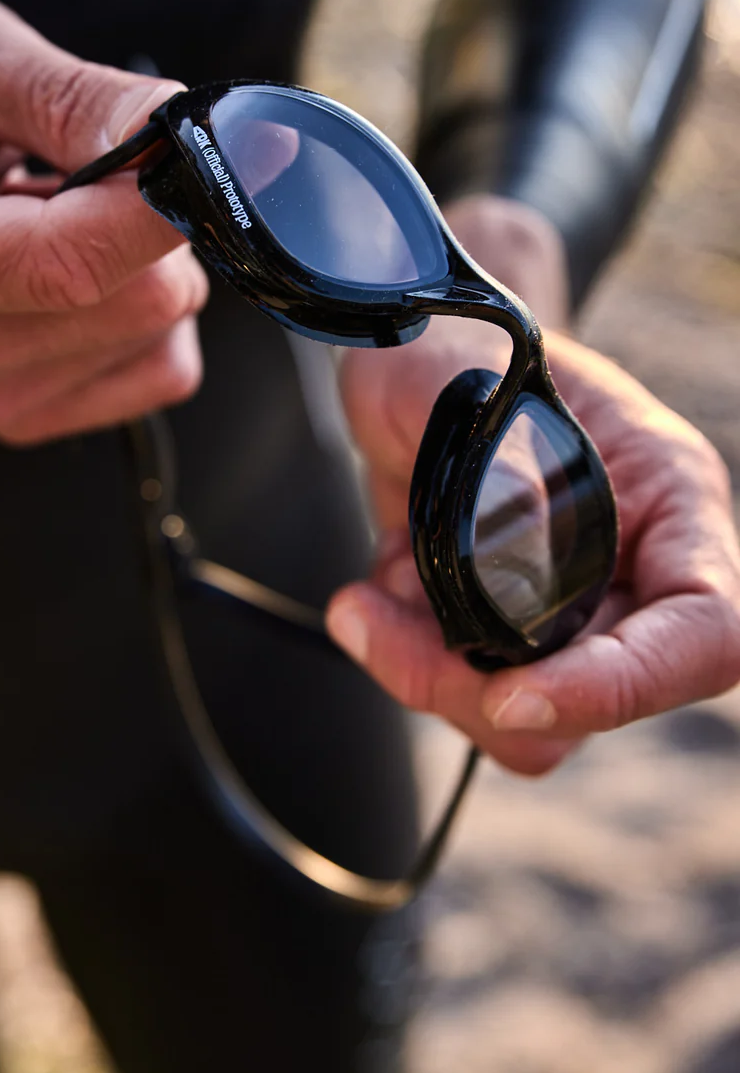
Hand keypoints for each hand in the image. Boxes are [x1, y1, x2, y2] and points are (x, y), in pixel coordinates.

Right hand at [0, 0, 208, 441]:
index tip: (198, 152)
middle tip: (93, 167)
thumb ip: (73, 98)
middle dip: (151, 223)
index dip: (156, 210)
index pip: (65, 265)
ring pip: (160, 337)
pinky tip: (79, 265)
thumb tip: (185, 138)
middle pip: (134, 306)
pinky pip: (161, 370)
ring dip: (147, 263)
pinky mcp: (29, 418)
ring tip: (62, 213)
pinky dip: (149, 313)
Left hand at [327, 332, 739, 774]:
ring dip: (429, 677)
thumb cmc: (452, 350)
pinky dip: (408, 661)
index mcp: (669, 496)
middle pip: (603, 696)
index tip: (511, 692)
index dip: (623, 684)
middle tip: (370, 619)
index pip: (705, 629)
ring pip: (529, 721)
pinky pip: (470, 698)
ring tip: (367, 596)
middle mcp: (636, 567)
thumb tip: (515, 538)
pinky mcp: (507, 636)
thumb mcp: (451, 378)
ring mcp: (574, 611)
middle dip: (475, 682)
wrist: (413, 366)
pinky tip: (380, 587)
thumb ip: (491, 455)